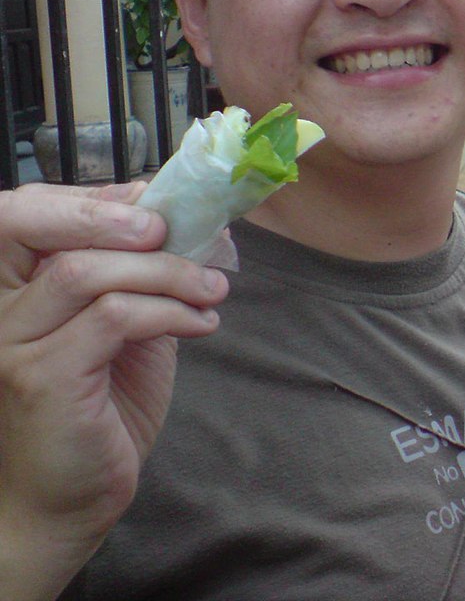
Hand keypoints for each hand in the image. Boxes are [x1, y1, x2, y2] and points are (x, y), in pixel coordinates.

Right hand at [0, 183, 227, 598]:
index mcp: (14, 288)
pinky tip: (202, 324)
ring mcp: (13, 342)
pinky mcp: (43, 378)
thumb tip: (190, 224)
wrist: (69, 500)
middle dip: (107, 212)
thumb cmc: (99, 410)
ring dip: (164, 270)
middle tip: (173, 228)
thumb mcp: (127, 329)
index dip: (92, 195)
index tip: (157, 200)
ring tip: (211, 290)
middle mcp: (0, 309)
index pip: (24, 213)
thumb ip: (139, 278)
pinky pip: (111, 318)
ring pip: (84, 271)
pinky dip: (169, 311)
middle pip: (30, 224)